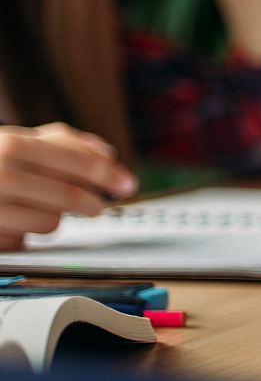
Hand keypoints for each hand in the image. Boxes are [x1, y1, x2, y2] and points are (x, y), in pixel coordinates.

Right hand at [0, 124, 137, 249]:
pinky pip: (24, 240)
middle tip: (100, 205)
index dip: (109, 175)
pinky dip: (24, 233)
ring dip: (52, 217)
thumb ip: (62, 141)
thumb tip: (107, 154)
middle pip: (70, 198)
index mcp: (12, 145)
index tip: (128, 184)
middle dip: (93, 203)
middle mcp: (0, 175)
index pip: (78, 164)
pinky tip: (11, 219)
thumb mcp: (15, 139)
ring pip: (50, 222)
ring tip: (35, 205)